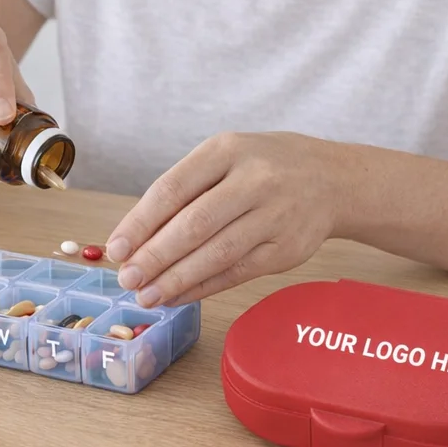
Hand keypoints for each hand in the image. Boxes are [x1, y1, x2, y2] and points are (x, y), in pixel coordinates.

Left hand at [105, 132, 349, 306]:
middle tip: (126, 278)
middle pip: (194, 224)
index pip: (173, 188)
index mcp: (226, 150)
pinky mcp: (286, 250)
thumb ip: (185, 190)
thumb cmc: (262, 166)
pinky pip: (237, 273)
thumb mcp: (225, 157)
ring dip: (176, 279)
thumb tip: (135, 238)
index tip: (115, 248)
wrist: (331, 178)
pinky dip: (204, 287)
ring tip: (147, 295)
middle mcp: (253, 180)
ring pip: (216, 253)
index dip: (140, 222)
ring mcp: (273, 216)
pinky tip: (179, 296)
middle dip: (155, 256)